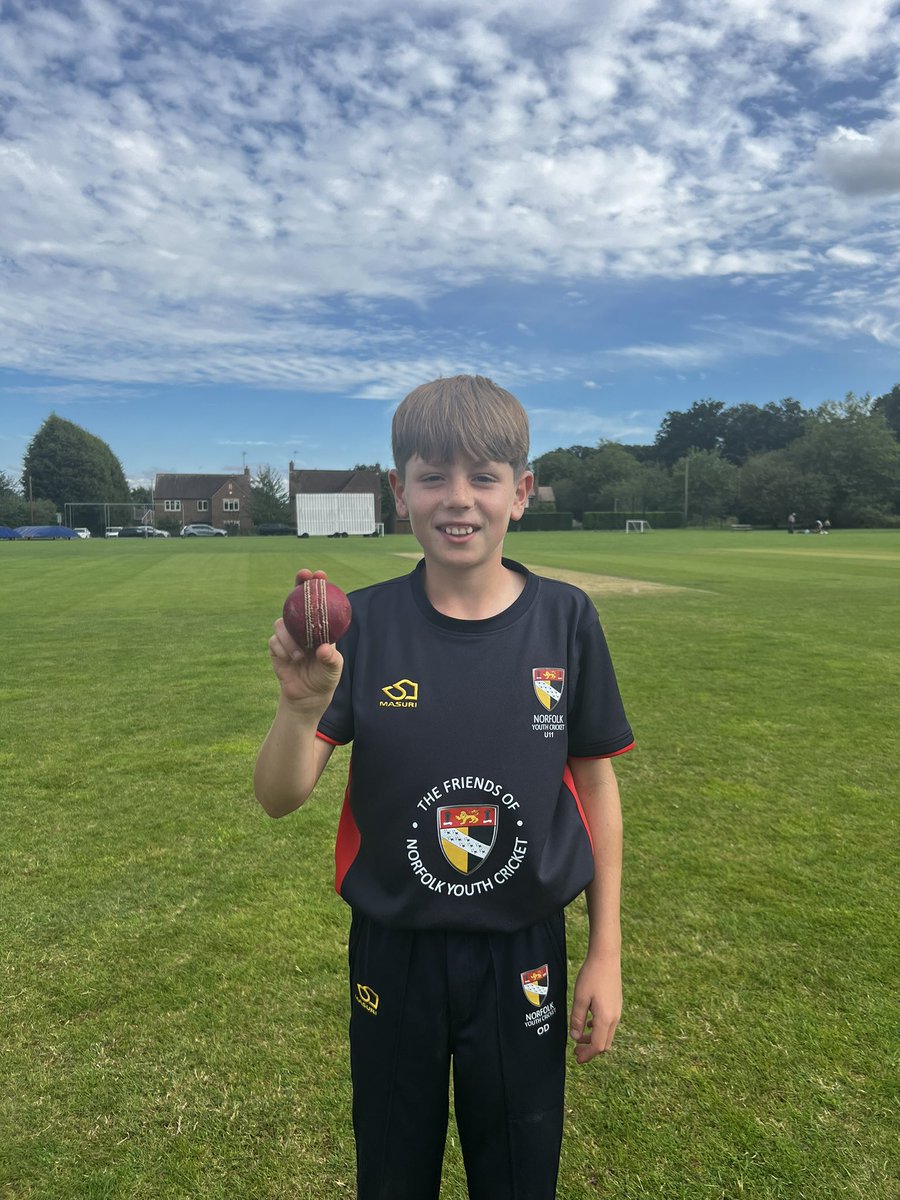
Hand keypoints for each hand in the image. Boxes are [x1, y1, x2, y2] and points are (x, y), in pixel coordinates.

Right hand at [268, 569, 343, 713]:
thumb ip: (330, 658)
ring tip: (300, 656)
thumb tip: (323, 648)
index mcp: (320, 627)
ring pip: (281, 623)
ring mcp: (288, 635)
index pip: (318, 601)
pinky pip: (274, 640)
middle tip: (302, 576)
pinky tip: (291, 660)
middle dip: (297, 585)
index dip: (316, 585)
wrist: (307, 696)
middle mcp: (302, 627)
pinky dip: (282, 650)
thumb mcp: (333, 669)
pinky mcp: (276, 647)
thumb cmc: (325, 678)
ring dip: (290, 638)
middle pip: (295, 600)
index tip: (318, 574)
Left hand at [569, 953, 621, 1063]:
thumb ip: (577, 1019)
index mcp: (606, 1018)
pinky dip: (599, 1029)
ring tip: (580, 1038)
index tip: (576, 1058)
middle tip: (576, 1052)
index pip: (598, 1046)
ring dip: (595, 1039)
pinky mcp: (616, 1004)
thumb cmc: (591, 976)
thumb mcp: (580, 998)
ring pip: (607, 1034)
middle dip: (591, 1050)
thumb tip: (576, 1037)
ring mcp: (617, 1011)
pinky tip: (589, 1023)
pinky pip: (609, 1024)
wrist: (606, 957)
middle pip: (605, 1044)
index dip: (587, 1055)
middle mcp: (615, 1017)